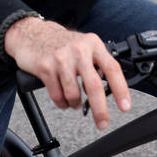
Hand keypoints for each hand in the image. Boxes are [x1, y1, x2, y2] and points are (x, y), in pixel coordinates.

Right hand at [3, 16, 131, 130]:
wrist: (32, 33)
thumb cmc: (61, 43)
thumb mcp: (83, 46)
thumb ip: (97, 63)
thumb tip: (112, 88)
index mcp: (92, 44)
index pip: (111, 68)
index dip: (120, 89)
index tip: (125, 106)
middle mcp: (78, 49)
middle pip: (94, 85)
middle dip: (100, 109)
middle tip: (102, 123)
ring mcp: (61, 58)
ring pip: (73, 94)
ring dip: (74, 104)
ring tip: (73, 101)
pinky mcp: (45, 66)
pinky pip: (57, 95)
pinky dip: (61, 102)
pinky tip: (62, 98)